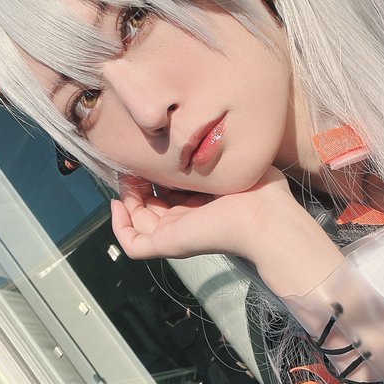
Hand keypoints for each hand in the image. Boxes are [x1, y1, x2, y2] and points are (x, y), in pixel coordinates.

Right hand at [111, 168, 302, 267]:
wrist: (264, 217)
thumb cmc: (262, 193)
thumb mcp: (236, 165)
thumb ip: (219, 153)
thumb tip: (208, 138)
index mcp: (204, 205)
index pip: (171, 193)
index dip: (156, 176)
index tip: (151, 154)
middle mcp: (188, 221)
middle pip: (150, 208)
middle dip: (136, 185)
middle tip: (133, 165)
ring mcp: (176, 235)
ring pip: (137, 224)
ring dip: (125, 200)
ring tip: (125, 178)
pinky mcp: (167, 245)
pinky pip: (132, 245)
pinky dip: (119, 226)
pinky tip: (118, 202)